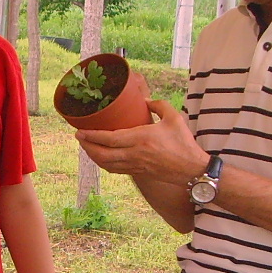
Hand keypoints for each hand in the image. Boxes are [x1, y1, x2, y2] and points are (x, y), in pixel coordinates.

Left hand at [76, 99, 209, 184]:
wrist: (192, 170)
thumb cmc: (184, 143)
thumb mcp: (174, 118)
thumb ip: (158, 105)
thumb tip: (145, 100)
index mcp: (141, 139)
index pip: (109, 139)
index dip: (92, 136)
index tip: (80, 131)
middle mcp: (134, 154)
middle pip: (102, 154)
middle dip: (87, 146)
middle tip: (79, 138)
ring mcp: (135, 165)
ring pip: (106, 164)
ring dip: (93, 156)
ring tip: (86, 147)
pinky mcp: (138, 173)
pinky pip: (115, 170)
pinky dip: (104, 164)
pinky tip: (101, 158)